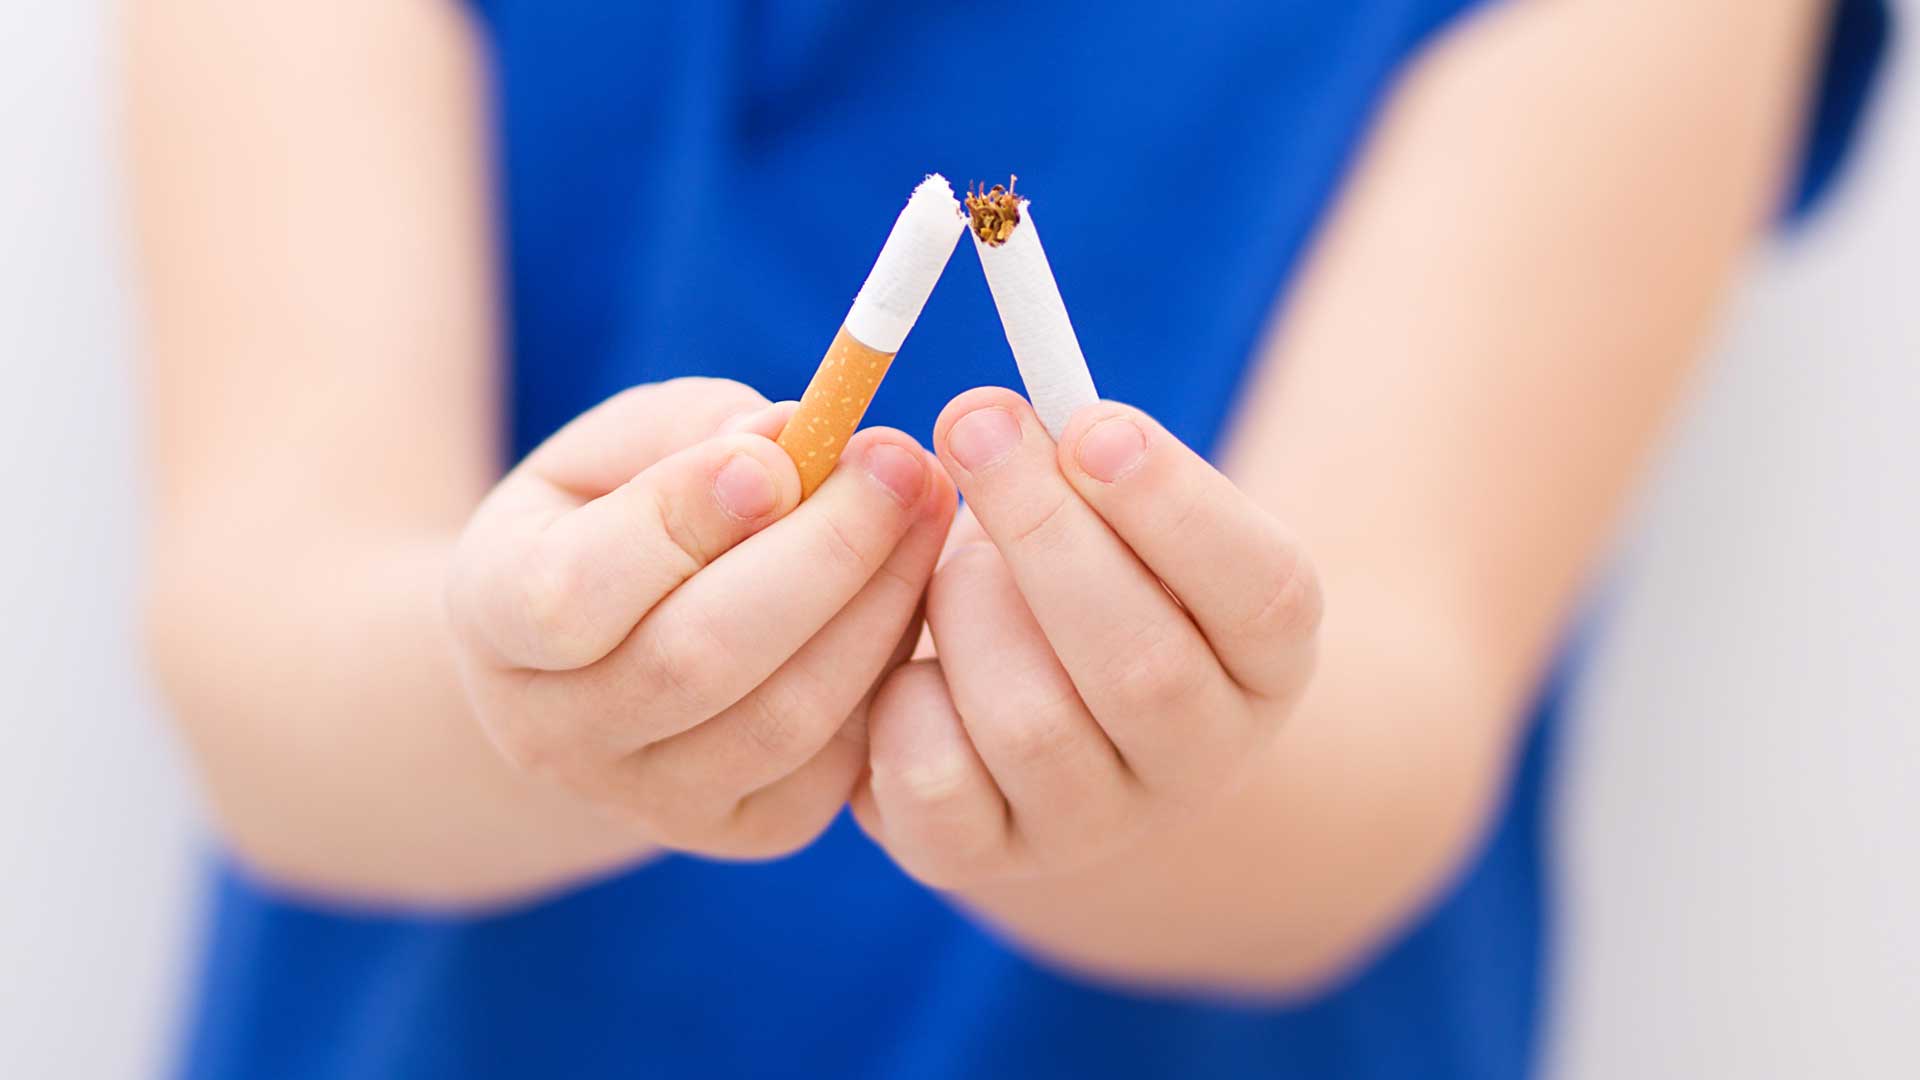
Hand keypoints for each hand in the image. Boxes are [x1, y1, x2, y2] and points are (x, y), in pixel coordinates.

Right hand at [447, 377, 955, 858]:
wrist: (602, 668)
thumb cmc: (612, 520)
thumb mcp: (615, 452)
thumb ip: (689, 432)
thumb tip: (787, 442)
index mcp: (493, 623)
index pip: (570, 593)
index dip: (680, 520)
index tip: (780, 446)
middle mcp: (555, 736)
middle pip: (698, 660)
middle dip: (823, 551)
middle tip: (901, 462)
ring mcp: (651, 802)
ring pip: (786, 716)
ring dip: (880, 603)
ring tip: (927, 505)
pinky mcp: (749, 829)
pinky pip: (841, 758)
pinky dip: (893, 665)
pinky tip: (911, 586)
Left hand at [853, 388, 1320, 887]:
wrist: (1045, 723)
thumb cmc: (1080, 572)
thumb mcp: (1112, 513)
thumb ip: (1074, 463)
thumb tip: (987, 418)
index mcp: (1265, 659)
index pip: (1263, 595)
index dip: (1176, 506)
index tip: (1091, 424)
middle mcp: (1199, 759)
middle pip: (1141, 665)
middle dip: (1046, 531)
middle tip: (976, 425)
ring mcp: (1091, 824)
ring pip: (1030, 724)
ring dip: (969, 608)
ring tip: (948, 561)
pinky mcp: (978, 856)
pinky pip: (930, 779)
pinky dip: (903, 697)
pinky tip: (917, 656)